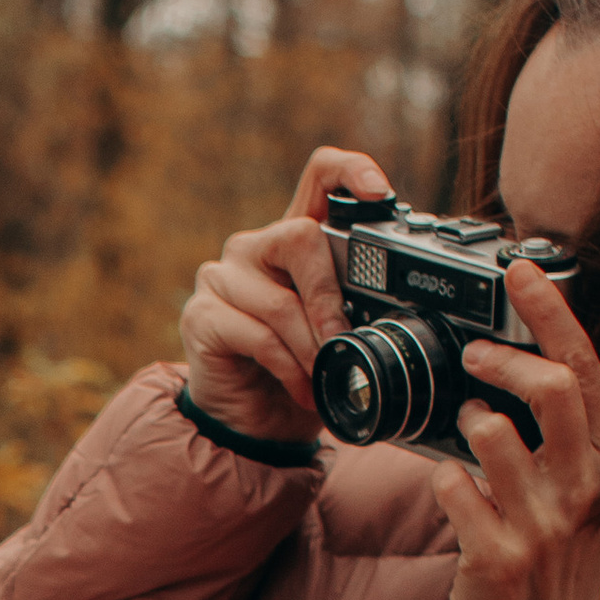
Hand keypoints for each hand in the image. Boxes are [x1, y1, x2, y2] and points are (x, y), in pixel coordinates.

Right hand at [180, 144, 391, 440]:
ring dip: (310, 347)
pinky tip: (301, 387)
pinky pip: (257, 335)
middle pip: (300, 237)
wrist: (254, 427)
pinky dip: (288, 368)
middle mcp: (255, 248)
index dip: (350, 171)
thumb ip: (357, 306)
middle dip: (330, 297)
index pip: (320, 176)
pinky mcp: (201, 316)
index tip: (381, 192)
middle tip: (342, 340)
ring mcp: (222, 278)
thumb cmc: (300, 374)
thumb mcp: (338, 334)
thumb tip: (397, 307)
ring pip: (280, 301)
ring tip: (323, 376)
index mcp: (295, 239)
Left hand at [434, 258, 599, 599]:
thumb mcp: (584, 487)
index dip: (551, 312)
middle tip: (474, 356)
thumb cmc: (558, 554)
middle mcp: (585, 487)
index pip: (585, 369)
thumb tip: (525, 357)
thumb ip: (566, 430)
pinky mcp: (498, 553)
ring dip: (469, 419)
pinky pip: (452, 485)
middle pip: (549, 389)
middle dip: (501, 358)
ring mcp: (543, 522)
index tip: (521, 270)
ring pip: (493, 433)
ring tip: (470, 429)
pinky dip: (443, 478)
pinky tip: (456, 489)